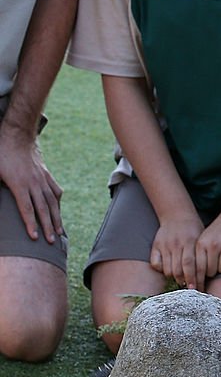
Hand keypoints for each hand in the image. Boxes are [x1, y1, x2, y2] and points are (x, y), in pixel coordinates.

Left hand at [0, 128, 62, 242]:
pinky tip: (58, 210)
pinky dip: (57, 202)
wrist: (17, 135)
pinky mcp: (46, 174)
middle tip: (52, 242)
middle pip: (42, 209)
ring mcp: (42, 179)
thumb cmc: (1, 153)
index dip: (30, 224)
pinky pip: (54, 191)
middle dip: (47, 226)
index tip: (34, 237)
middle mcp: (34, 183)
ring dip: (56, 218)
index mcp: (19, 184)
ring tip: (59, 231)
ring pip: (52, 202)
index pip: (26, 208)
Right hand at [149, 213, 204, 288]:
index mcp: (190, 241)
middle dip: (184, 282)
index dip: (193, 279)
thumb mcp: (202, 239)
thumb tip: (206, 277)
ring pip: (167, 269)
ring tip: (181, 280)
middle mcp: (176, 244)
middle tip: (189, 288)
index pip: (191, 265)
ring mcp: (165, 245)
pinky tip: (169, 270)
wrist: (177, 215)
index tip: (196, 289)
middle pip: (178, 269)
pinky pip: (156, 264)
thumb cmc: (194, 230)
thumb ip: (202, 255)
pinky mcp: (156, 245)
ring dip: (174, 278)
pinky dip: (162, 270)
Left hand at [195, 215, 220, 279]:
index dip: (197, 281)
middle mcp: (213, 244)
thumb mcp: (204, 241)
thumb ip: (198, 258)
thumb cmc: (217, 234)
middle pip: (211, 271)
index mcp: (201, 244)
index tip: (197, 290)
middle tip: (215, 265)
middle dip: (213, 272)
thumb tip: (192, 282)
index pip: (198, 268)